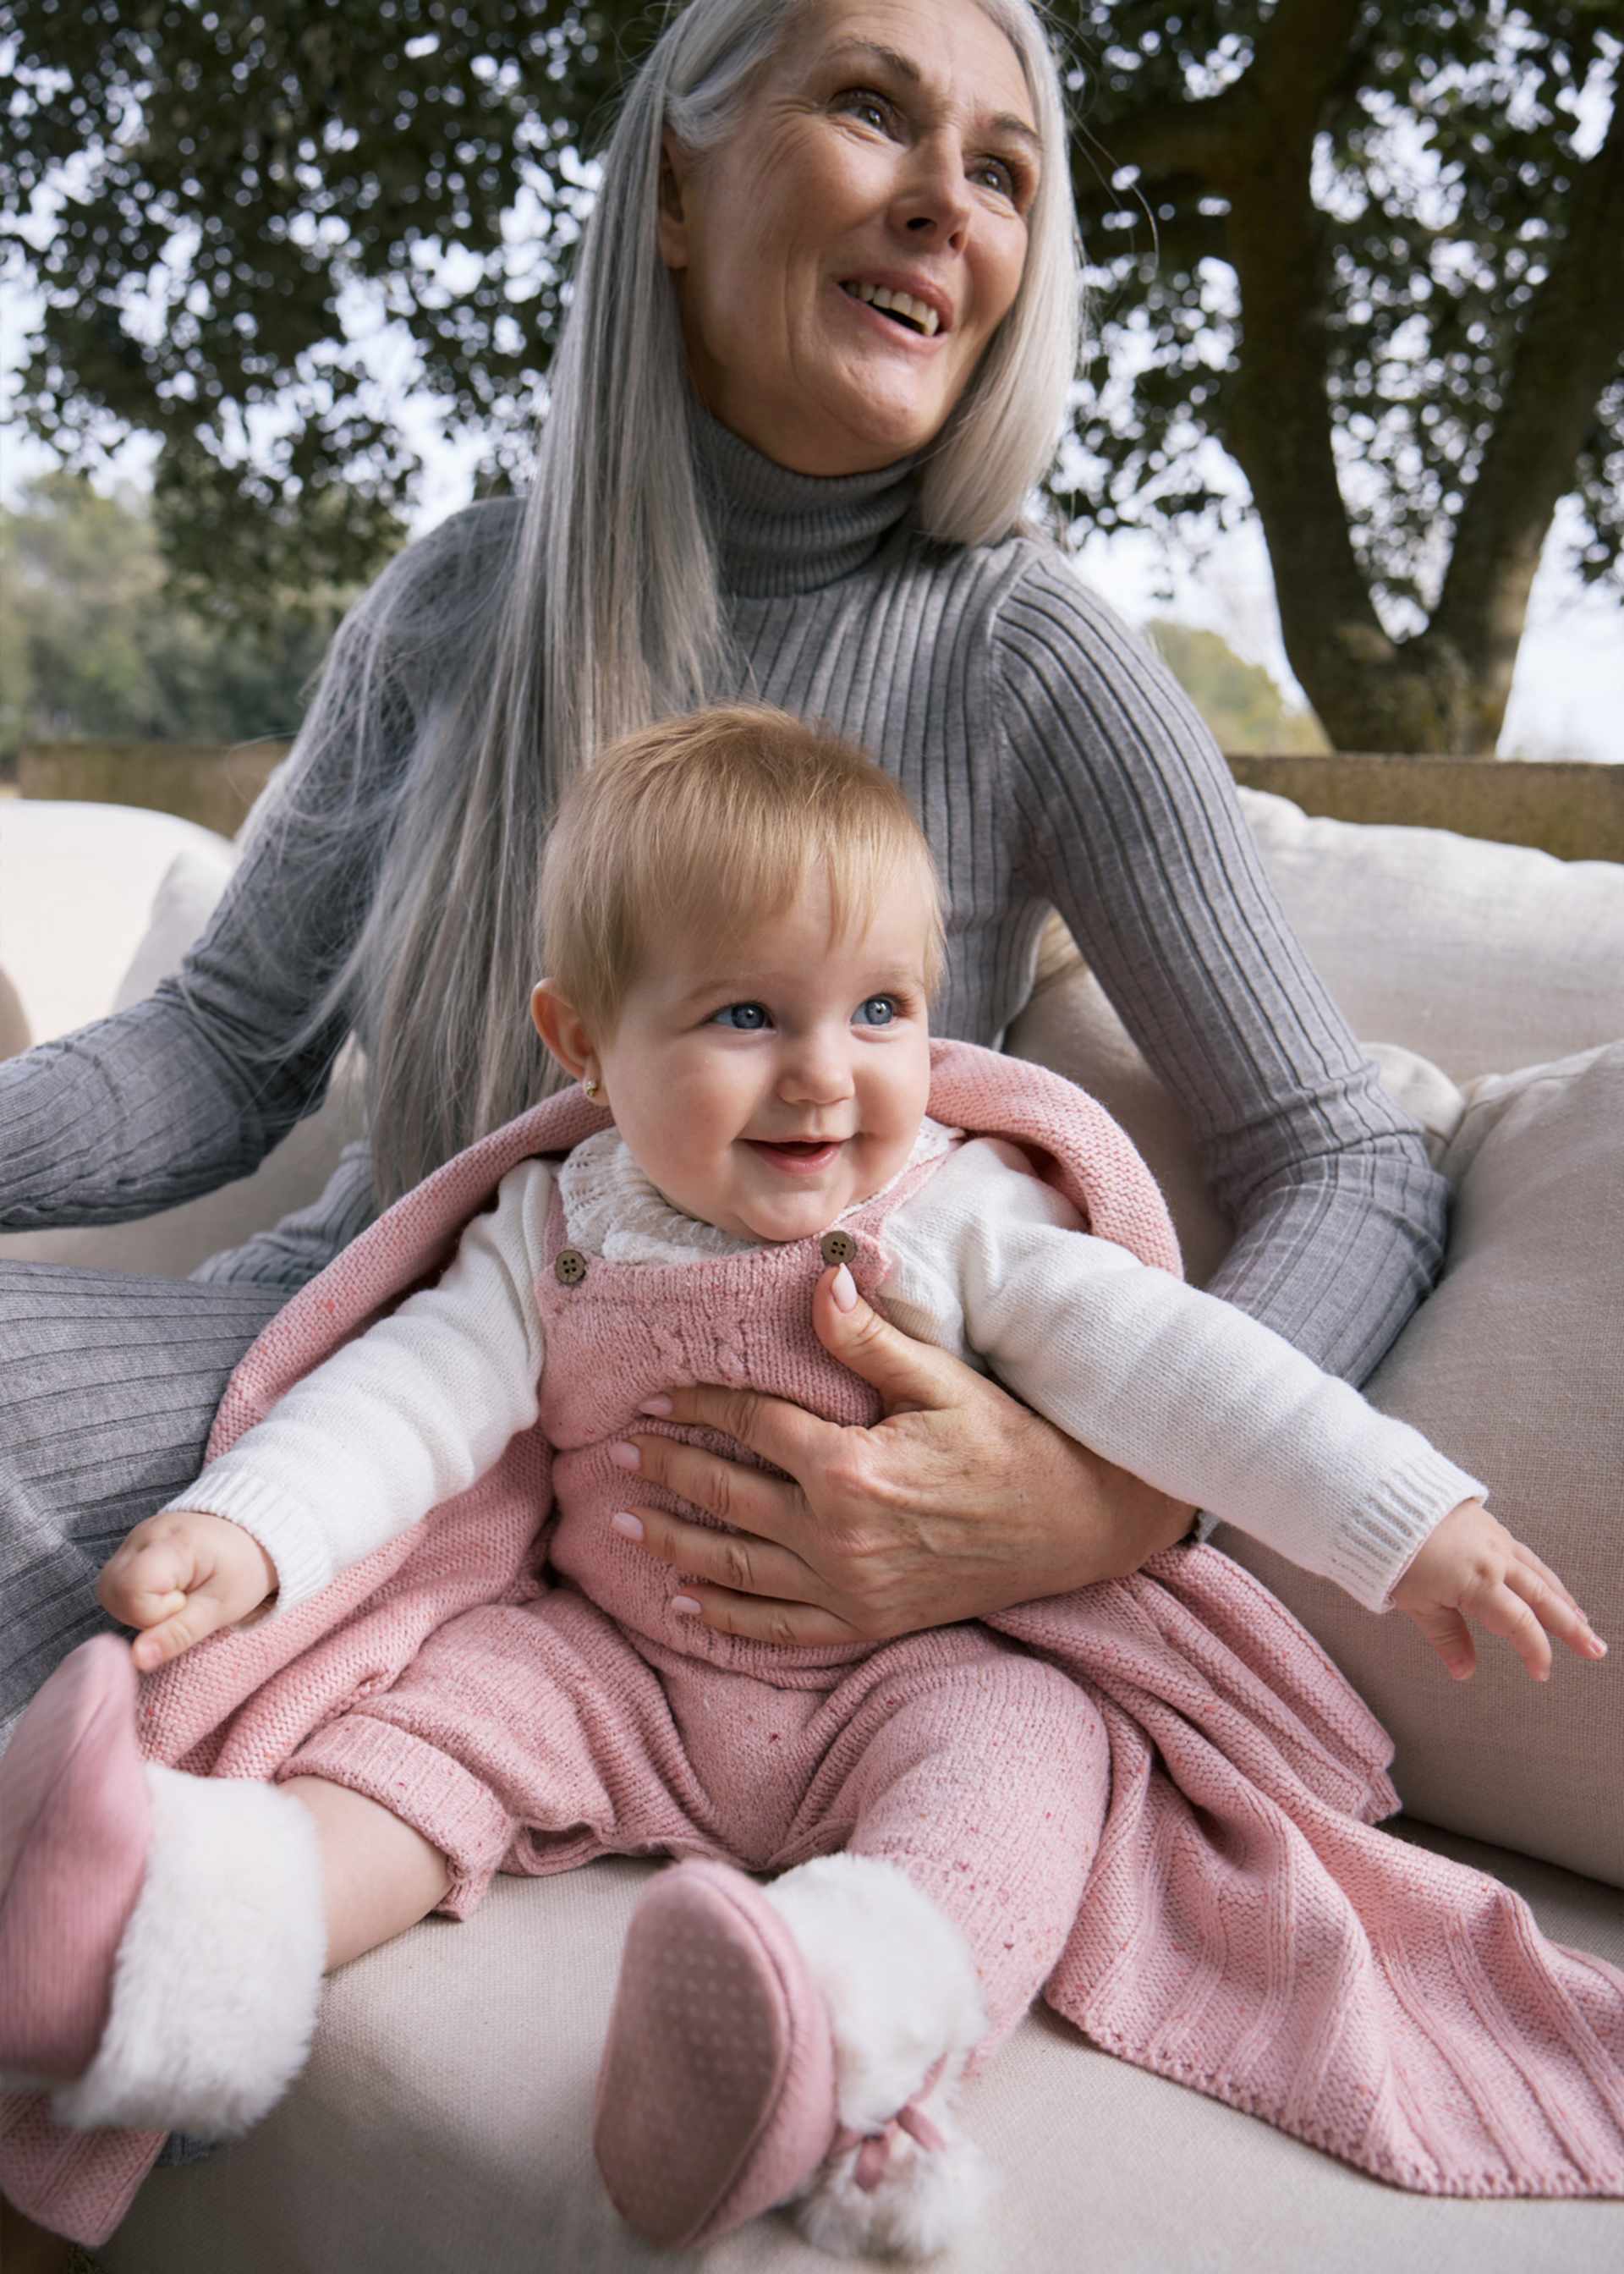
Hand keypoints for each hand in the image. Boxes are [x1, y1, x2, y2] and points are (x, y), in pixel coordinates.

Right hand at [98, 1509, 278, 1670]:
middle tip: (183, 1604)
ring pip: (109, 1589)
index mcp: (173, 1543)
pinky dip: (137, 1597)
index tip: (188, 1604)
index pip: (131, 1590)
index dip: (155, 1613)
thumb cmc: (243, 1569)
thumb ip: (179, 1633)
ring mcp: (134, 1537)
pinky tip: (166, 1590)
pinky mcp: (132, 1545)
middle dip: (143, 1613)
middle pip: (112, 1591)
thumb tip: (137, 1659)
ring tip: (177, 1596)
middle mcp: (145, 1534)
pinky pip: (116, 1582)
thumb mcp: (222, 1607)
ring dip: (139, 1607)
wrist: (253, 1537)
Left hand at [605, 1264, 1194, 1646]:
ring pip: (735, 1566)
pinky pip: (776, 1629)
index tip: (657, 1395)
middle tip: (618, 1453)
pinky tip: (685, 1604)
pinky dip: (725, 1619)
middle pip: (725, 1495)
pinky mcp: (864, 1624)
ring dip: (673, 1542)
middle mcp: (837, 1535)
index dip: (698, 1405)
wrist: (1073, 1524)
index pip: (750, 1425)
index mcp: (849, 1466)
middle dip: (665, 1469)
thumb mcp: (942, 1381)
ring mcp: (847, 1588)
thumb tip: (821, 1282)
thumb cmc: (1008, 1443)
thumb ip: (869, 1340)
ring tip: (626, 1518)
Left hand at [1389, 1498, 1607, 1681]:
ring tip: (1581, 1621)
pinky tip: (1547, 1583)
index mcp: (1480, 1582)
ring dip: (1563, 1599)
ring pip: (1539, 1574)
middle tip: (1596, 1649)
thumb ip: (1447, 1638)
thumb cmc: (1393, 1553)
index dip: (1534, 1651)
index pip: (1519, 1624)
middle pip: (1543, 1598)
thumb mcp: (1417, 1603)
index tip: (1542, 1673)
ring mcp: (1496, 1539)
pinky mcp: (1489, 1524)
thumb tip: (1465, 1672)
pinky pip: (1526, 1554)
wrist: (1385, 1497)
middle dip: (1572, 1626)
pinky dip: (1543, 1574)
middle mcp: (1497, 1560)